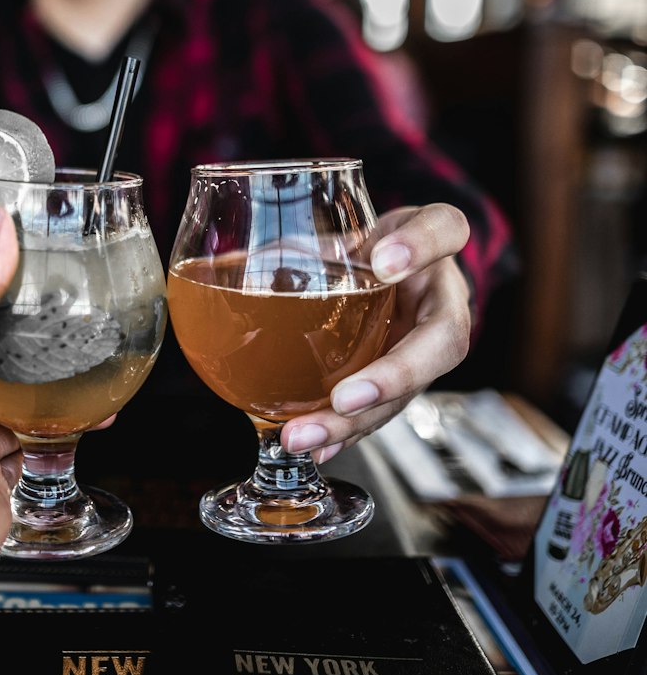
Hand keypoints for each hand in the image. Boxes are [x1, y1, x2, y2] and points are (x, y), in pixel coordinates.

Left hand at [280, 203, 471, 461]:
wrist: (386, 268)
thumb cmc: (363, 242)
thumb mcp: (344, 224)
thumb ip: (306, 238)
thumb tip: (229, 264)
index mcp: (433, 244)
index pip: (445, 228)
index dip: (421, 245)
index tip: (383, 261)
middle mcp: (443, 298)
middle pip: (444, 341)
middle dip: (394, 376)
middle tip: (345, 398)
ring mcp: (429, 345)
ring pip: (411, 389)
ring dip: (356, 421)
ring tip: (305, 437)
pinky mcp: (406, 379)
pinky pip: (381, 411)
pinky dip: (345, 432)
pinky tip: (315, 449)